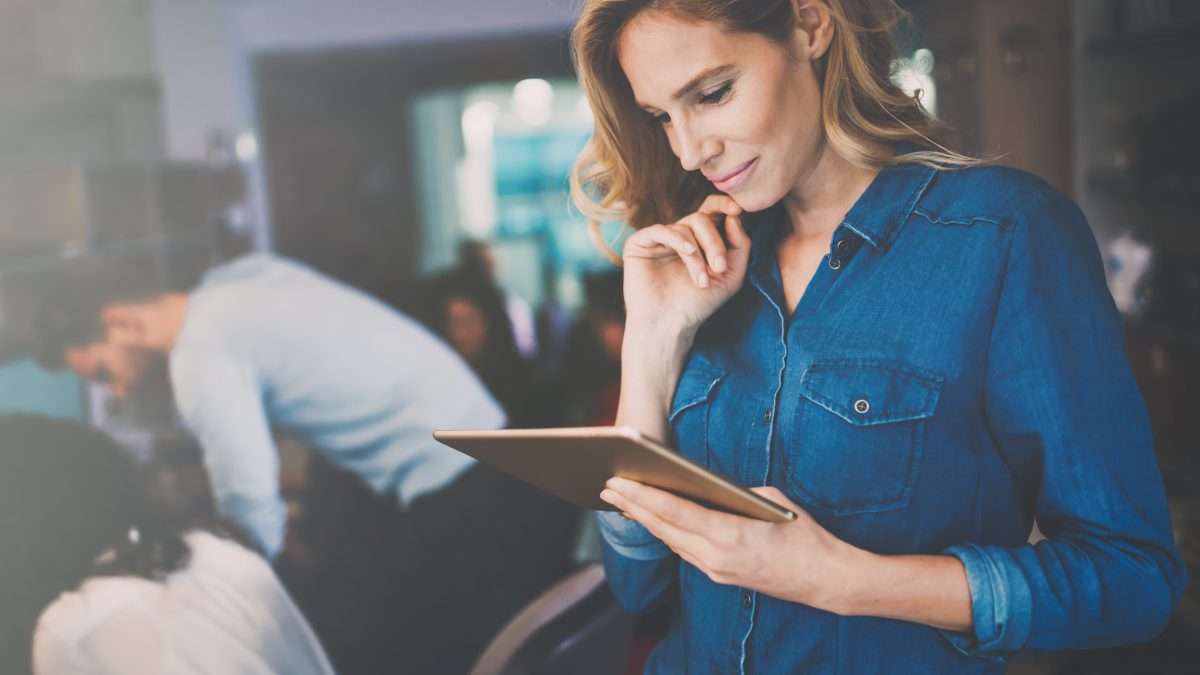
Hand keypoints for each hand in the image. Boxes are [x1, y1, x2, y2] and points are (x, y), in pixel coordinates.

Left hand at [599, 477, 861, 611]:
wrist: (825, 579)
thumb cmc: (804, 535)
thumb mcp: (772, 500)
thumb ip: (736, 493)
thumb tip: (710, 487)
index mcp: (728, 535)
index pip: (675, 512)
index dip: (643, 496)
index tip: (618, 482)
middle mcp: (715, 557)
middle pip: (664, 528)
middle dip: (633, 506)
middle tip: (607, 486)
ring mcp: (716, 570)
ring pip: (671, 541)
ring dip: (645, 520)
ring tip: (622, 500)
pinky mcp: (720, 576)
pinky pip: (685, 551)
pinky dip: (666, 533)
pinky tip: (654, 520)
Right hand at [621, 195, 750, 336]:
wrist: (669, 326)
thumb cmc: (699, 304)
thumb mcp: (731, 276)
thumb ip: (740, 245)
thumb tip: (734, 215)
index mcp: (698, 241)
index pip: (710, 212)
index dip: (723, 205)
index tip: (737, 209)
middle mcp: (678, 237)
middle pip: (701, 218)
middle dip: (715, 242)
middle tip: (720, 268)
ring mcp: (658, 240)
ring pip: (685, 227)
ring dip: (698, 255)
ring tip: (701, 280)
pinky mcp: (639, 244)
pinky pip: (662, 230)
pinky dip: (678, 239)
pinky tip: (688, 252)